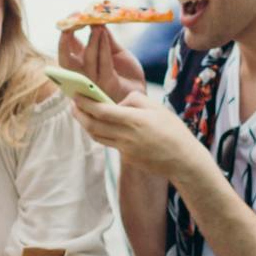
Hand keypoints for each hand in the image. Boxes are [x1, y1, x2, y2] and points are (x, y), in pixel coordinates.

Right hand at [57, 25, 146, 105]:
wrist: (139, 91)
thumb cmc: (124, 73)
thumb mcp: (115, 50)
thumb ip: (105, 38)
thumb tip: (97, 20)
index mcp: (80, 65)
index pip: (66, 50)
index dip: (65, 34)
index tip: (73, 16)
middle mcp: (83, 75)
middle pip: (65, 60)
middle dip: (66, 39)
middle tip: (75, 21)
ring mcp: (94, 82)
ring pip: (87, 60)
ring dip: (91, 40)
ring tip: (97, 25)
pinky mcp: (108, 85)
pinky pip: (103, 65)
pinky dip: (103, 48)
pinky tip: (104, 35)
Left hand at [69, 91, 209, 182]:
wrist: (183, 160)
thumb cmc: (173, 130)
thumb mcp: (157, 107)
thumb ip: (134, 100)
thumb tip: (117, 103)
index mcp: (133, 120)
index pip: (101, 110)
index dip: (85, 103)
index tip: (76, 95)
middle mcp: (126, 136)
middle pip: (93, 125)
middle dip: (79, 114)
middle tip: (72, 104)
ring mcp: (125, 149)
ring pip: (97, 136)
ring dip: (86, 125)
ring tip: (81, 114)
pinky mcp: (127, 158)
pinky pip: (109, 143)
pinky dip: (100, 133)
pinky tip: (99, 125)